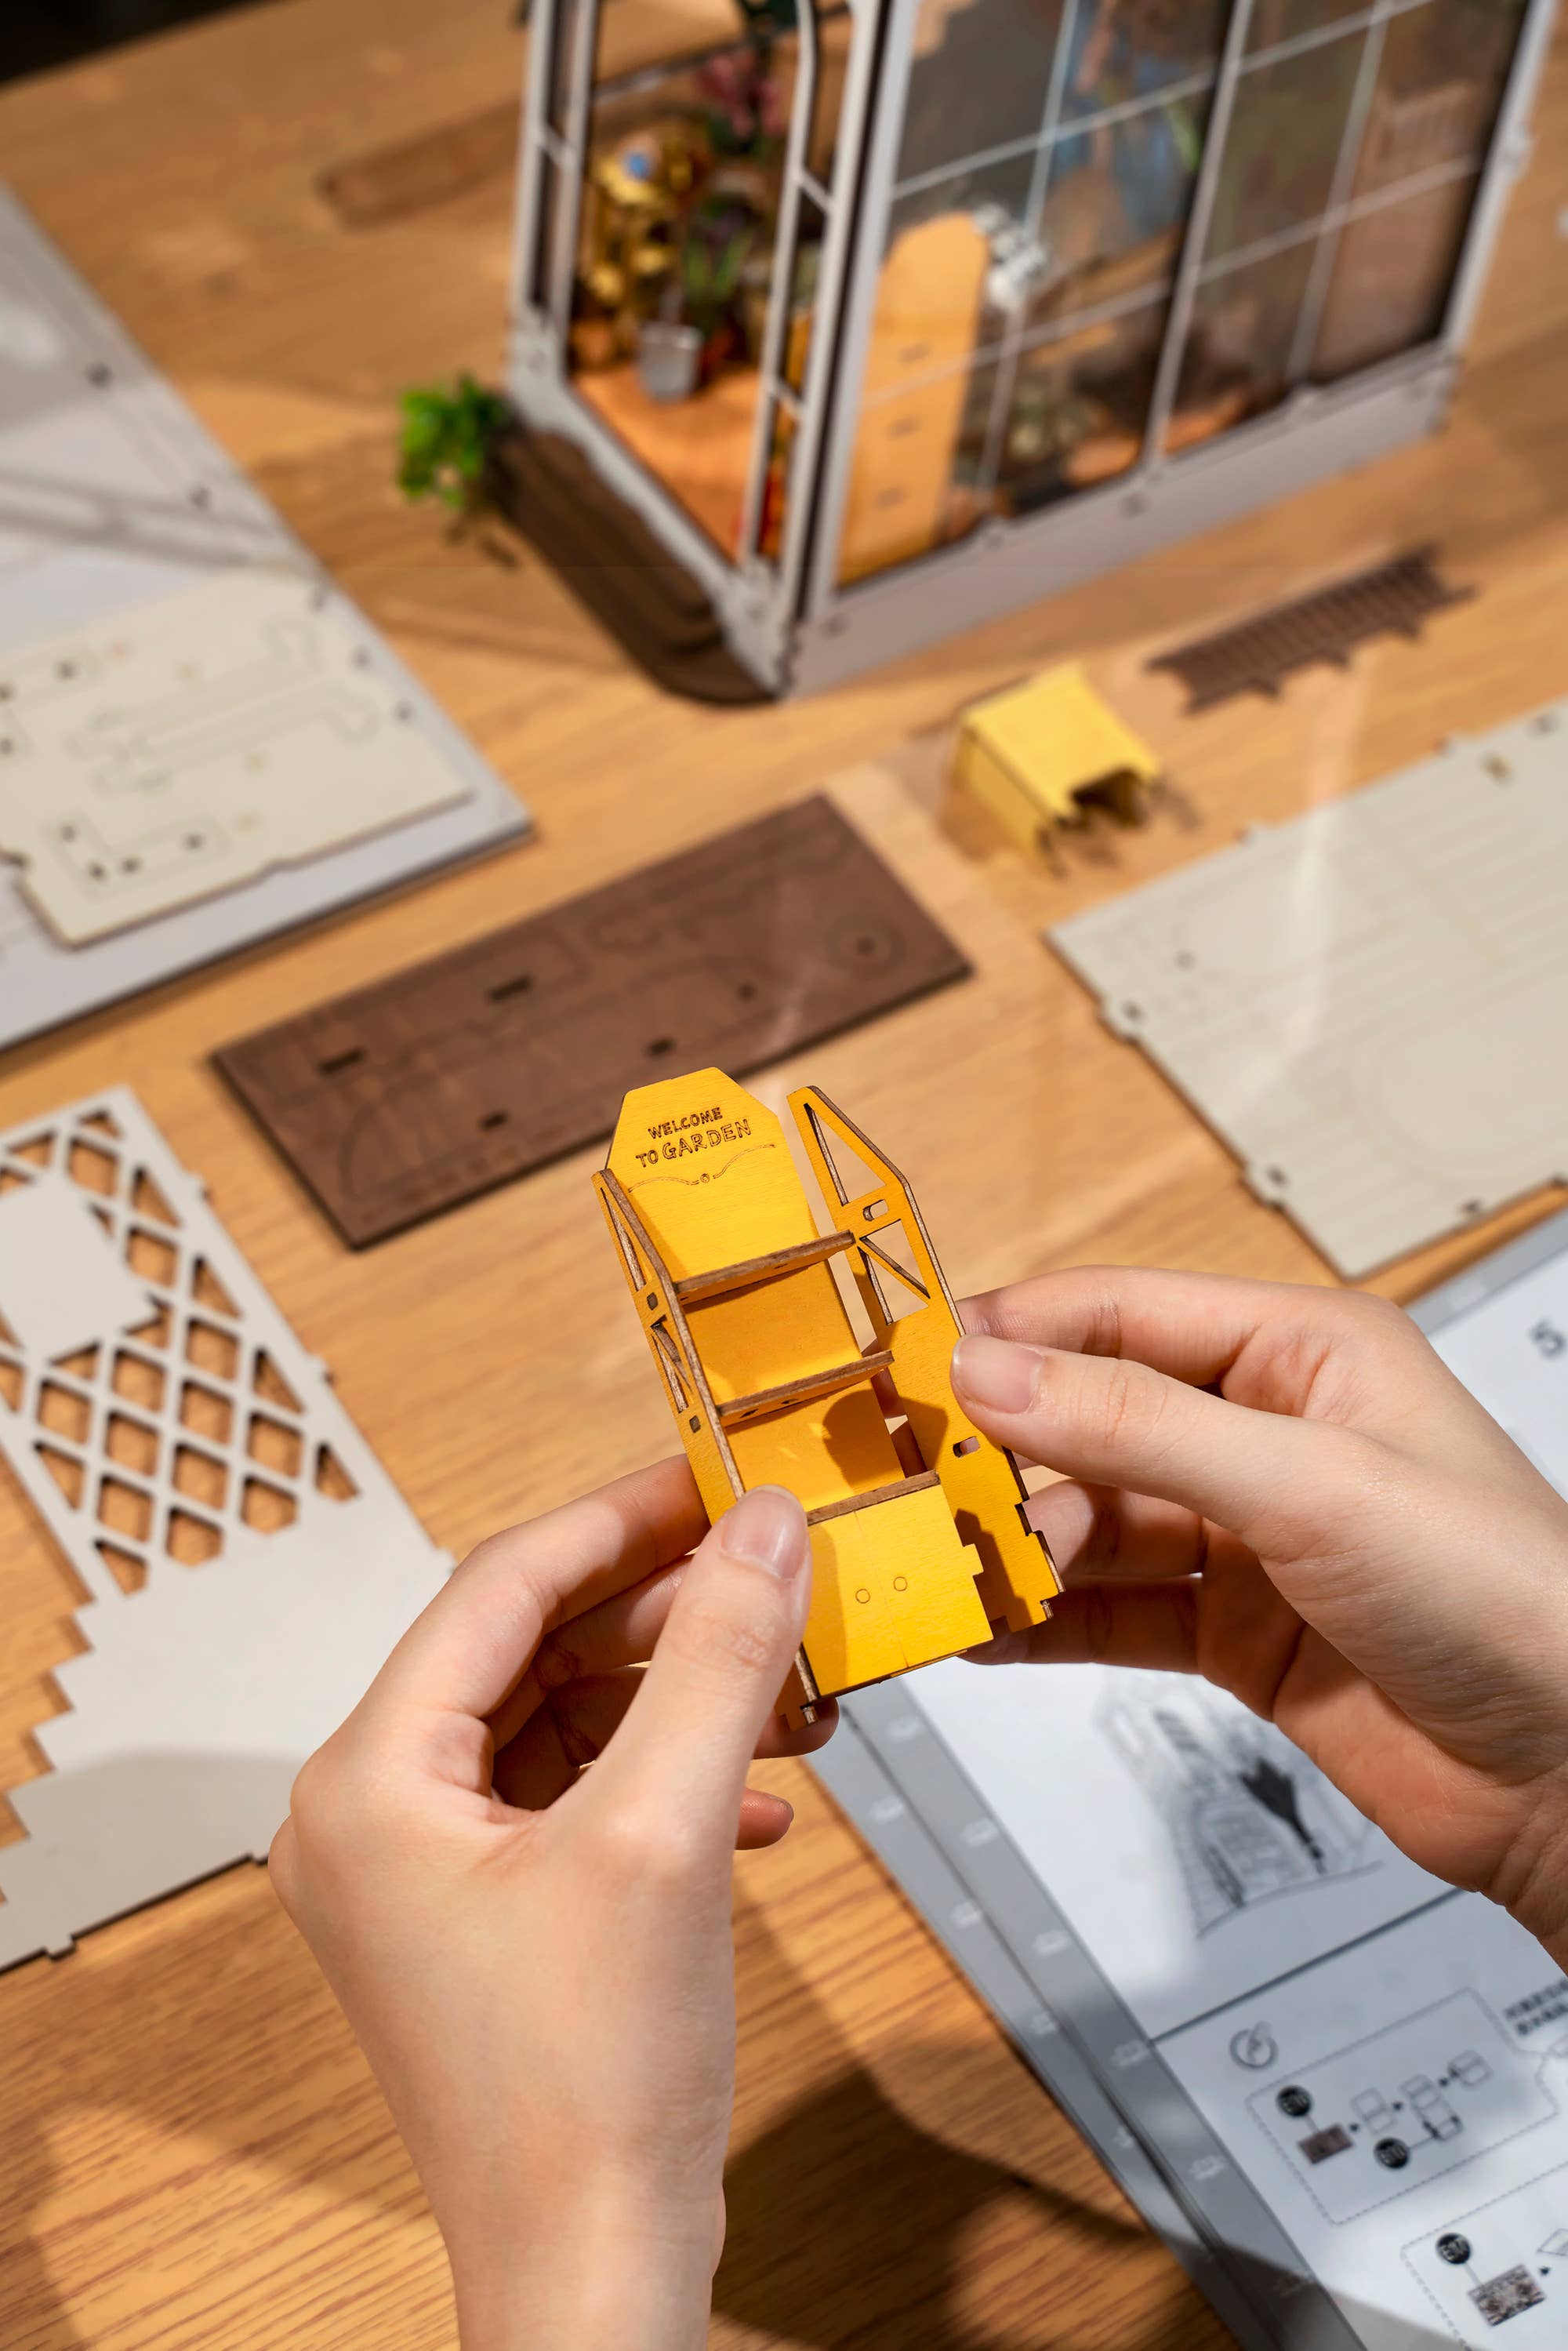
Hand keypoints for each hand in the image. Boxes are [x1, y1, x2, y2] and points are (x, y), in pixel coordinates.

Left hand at [269, 1461, 829, 2350]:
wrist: (592, 2277)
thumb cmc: (582, 2100)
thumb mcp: (664, 1836)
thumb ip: (714, 1664)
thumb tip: (758, 1535)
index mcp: (369, 1784)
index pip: (496, 1586)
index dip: (616, 1517)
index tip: (708, 1475)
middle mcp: (378, 1820)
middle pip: (531, 1647)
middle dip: (663, 1613)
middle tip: (766, 1572)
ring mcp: (431, 1876)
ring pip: (565, 1721)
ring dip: (679, 1695)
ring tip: (785, 1684)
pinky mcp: (493, 1919)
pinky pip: (581, 1796)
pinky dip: (669, 1777)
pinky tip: (759, 1795)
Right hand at [950, 1269, 1567, 1961]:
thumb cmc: (1507, 1598)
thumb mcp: (1308, 1485)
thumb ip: (1138, 1426)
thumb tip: (994, 1372)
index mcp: (1301, 1352)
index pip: (1117, 1314)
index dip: (1010, 1336)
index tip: (913, 1370)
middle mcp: (1267, 1433)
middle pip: (1089, 1419)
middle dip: (1000, 1453)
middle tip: (910, 1488)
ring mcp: (1250, 1537)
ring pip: (1092, 1521)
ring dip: (1015, 1546)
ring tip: (944, 1571)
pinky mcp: (1237, 1632)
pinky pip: (1113, 1611)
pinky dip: (1044, 1621)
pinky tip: (987, 1631)